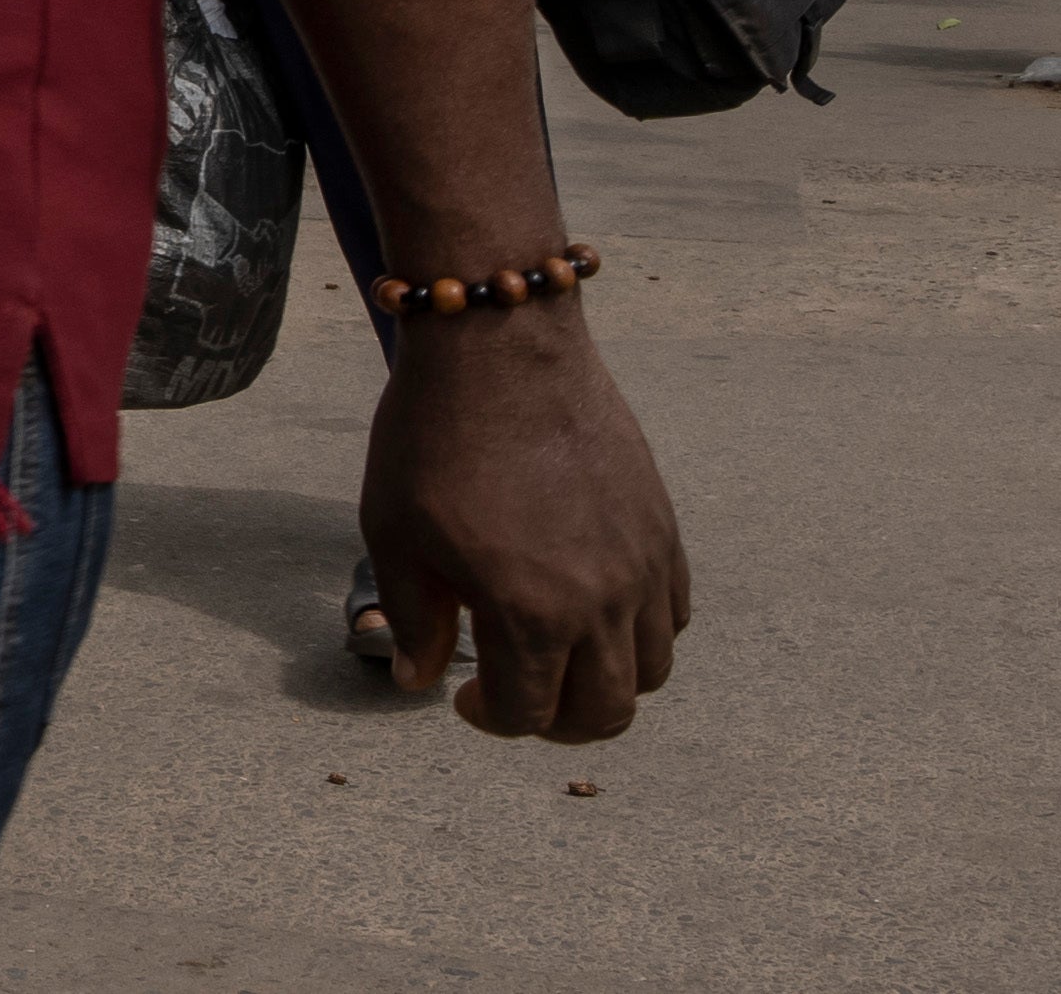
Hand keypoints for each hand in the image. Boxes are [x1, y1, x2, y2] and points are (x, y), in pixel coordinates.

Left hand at [364, 304, 692, 740]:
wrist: (500, 347)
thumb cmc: (434, 436)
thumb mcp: (396, 533)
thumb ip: (414, 618)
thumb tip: (421, 679)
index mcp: (531, 613)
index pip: (528, 712)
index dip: (490, 718)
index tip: (462, 697)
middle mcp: (603, 601)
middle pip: (605, 712)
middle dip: (556, 722)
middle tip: (514, 696)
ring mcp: (643, 566)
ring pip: (651, 671)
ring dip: (605, 684)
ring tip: (555, 658)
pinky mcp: (662, 529)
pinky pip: (673, 613)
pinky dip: (642, 632)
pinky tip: (592, 608)